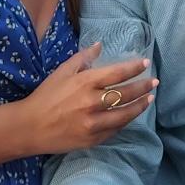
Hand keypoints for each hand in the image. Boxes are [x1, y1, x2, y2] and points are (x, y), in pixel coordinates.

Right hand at [18, 42, 156, 155]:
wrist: (31, 127)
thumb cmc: (46, 95)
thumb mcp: (63, 71)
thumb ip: (83, 57)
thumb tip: (100, 45)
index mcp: (85, 83)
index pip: (117, 73)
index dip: (134, 68)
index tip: (145, 63)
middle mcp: (92, 103)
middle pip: (126, 94)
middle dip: (143, 87)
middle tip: (154, 82)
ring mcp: (93, 123)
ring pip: (124, 115)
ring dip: (139, 106)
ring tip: (149, 99)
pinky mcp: (92, 139)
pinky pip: (114, 130)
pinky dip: (124, 121)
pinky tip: (130, 115)